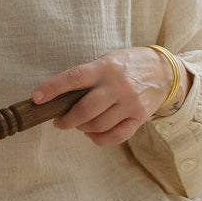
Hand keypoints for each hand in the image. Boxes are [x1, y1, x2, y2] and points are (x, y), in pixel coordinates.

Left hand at [30, 47, 183, 146]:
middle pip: (85, 109)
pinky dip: (99, 139)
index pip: (74, 78)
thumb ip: (87, 76)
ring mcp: (130, 103)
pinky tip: (92, 133)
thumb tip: (58, 96)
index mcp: (105, 67)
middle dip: (66, 119)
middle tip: (58, 120)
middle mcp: (118, 86)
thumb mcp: (106, 61)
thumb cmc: (127, 65)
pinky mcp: (139, 118)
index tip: (36, 98)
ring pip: (98, 125)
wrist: (165, 72)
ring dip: (82, 128)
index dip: (53, 88)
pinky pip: (115, 136)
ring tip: (78, 123)